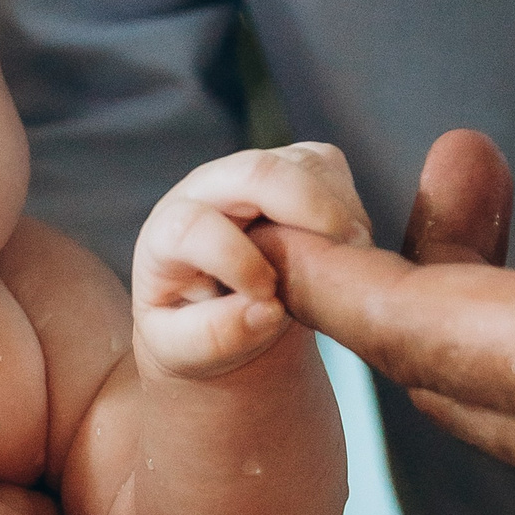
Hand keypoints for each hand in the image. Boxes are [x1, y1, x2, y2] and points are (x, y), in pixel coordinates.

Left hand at [132, 145, 371, 378]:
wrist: (215, 314)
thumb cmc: (191, 331)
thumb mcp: (183, 350)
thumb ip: (213, 337)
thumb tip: (265, 310)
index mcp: (166, 235)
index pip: (194, 226)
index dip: (236, 261)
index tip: (267, 298)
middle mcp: (204, 191)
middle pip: (254, 171)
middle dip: (307, 207)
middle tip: (345, 252)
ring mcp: (248, 174)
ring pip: (301, 163)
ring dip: (335, 210)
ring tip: (346, 262)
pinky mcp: (287, 168)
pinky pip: (327, 165)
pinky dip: (348, 203)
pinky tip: (345, 246)